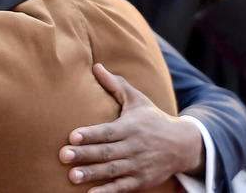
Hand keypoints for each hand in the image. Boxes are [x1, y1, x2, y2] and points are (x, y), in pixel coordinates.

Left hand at [59, 64, 203, 192]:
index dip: (90, 134)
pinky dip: (108, 192)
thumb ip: (115, 85)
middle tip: (63, 156)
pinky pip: (122, 188)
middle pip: (106, 152)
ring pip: (112, 171)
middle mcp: (134, 147)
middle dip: (84, 154)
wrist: (183, 145)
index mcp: (130, 127)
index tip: (72, 136)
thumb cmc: (153, 119)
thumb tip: (96, 66)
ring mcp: (138, 165)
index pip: (107, 131)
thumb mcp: (137, 100)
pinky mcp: (141, 181)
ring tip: (72, 176)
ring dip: (92, 174)